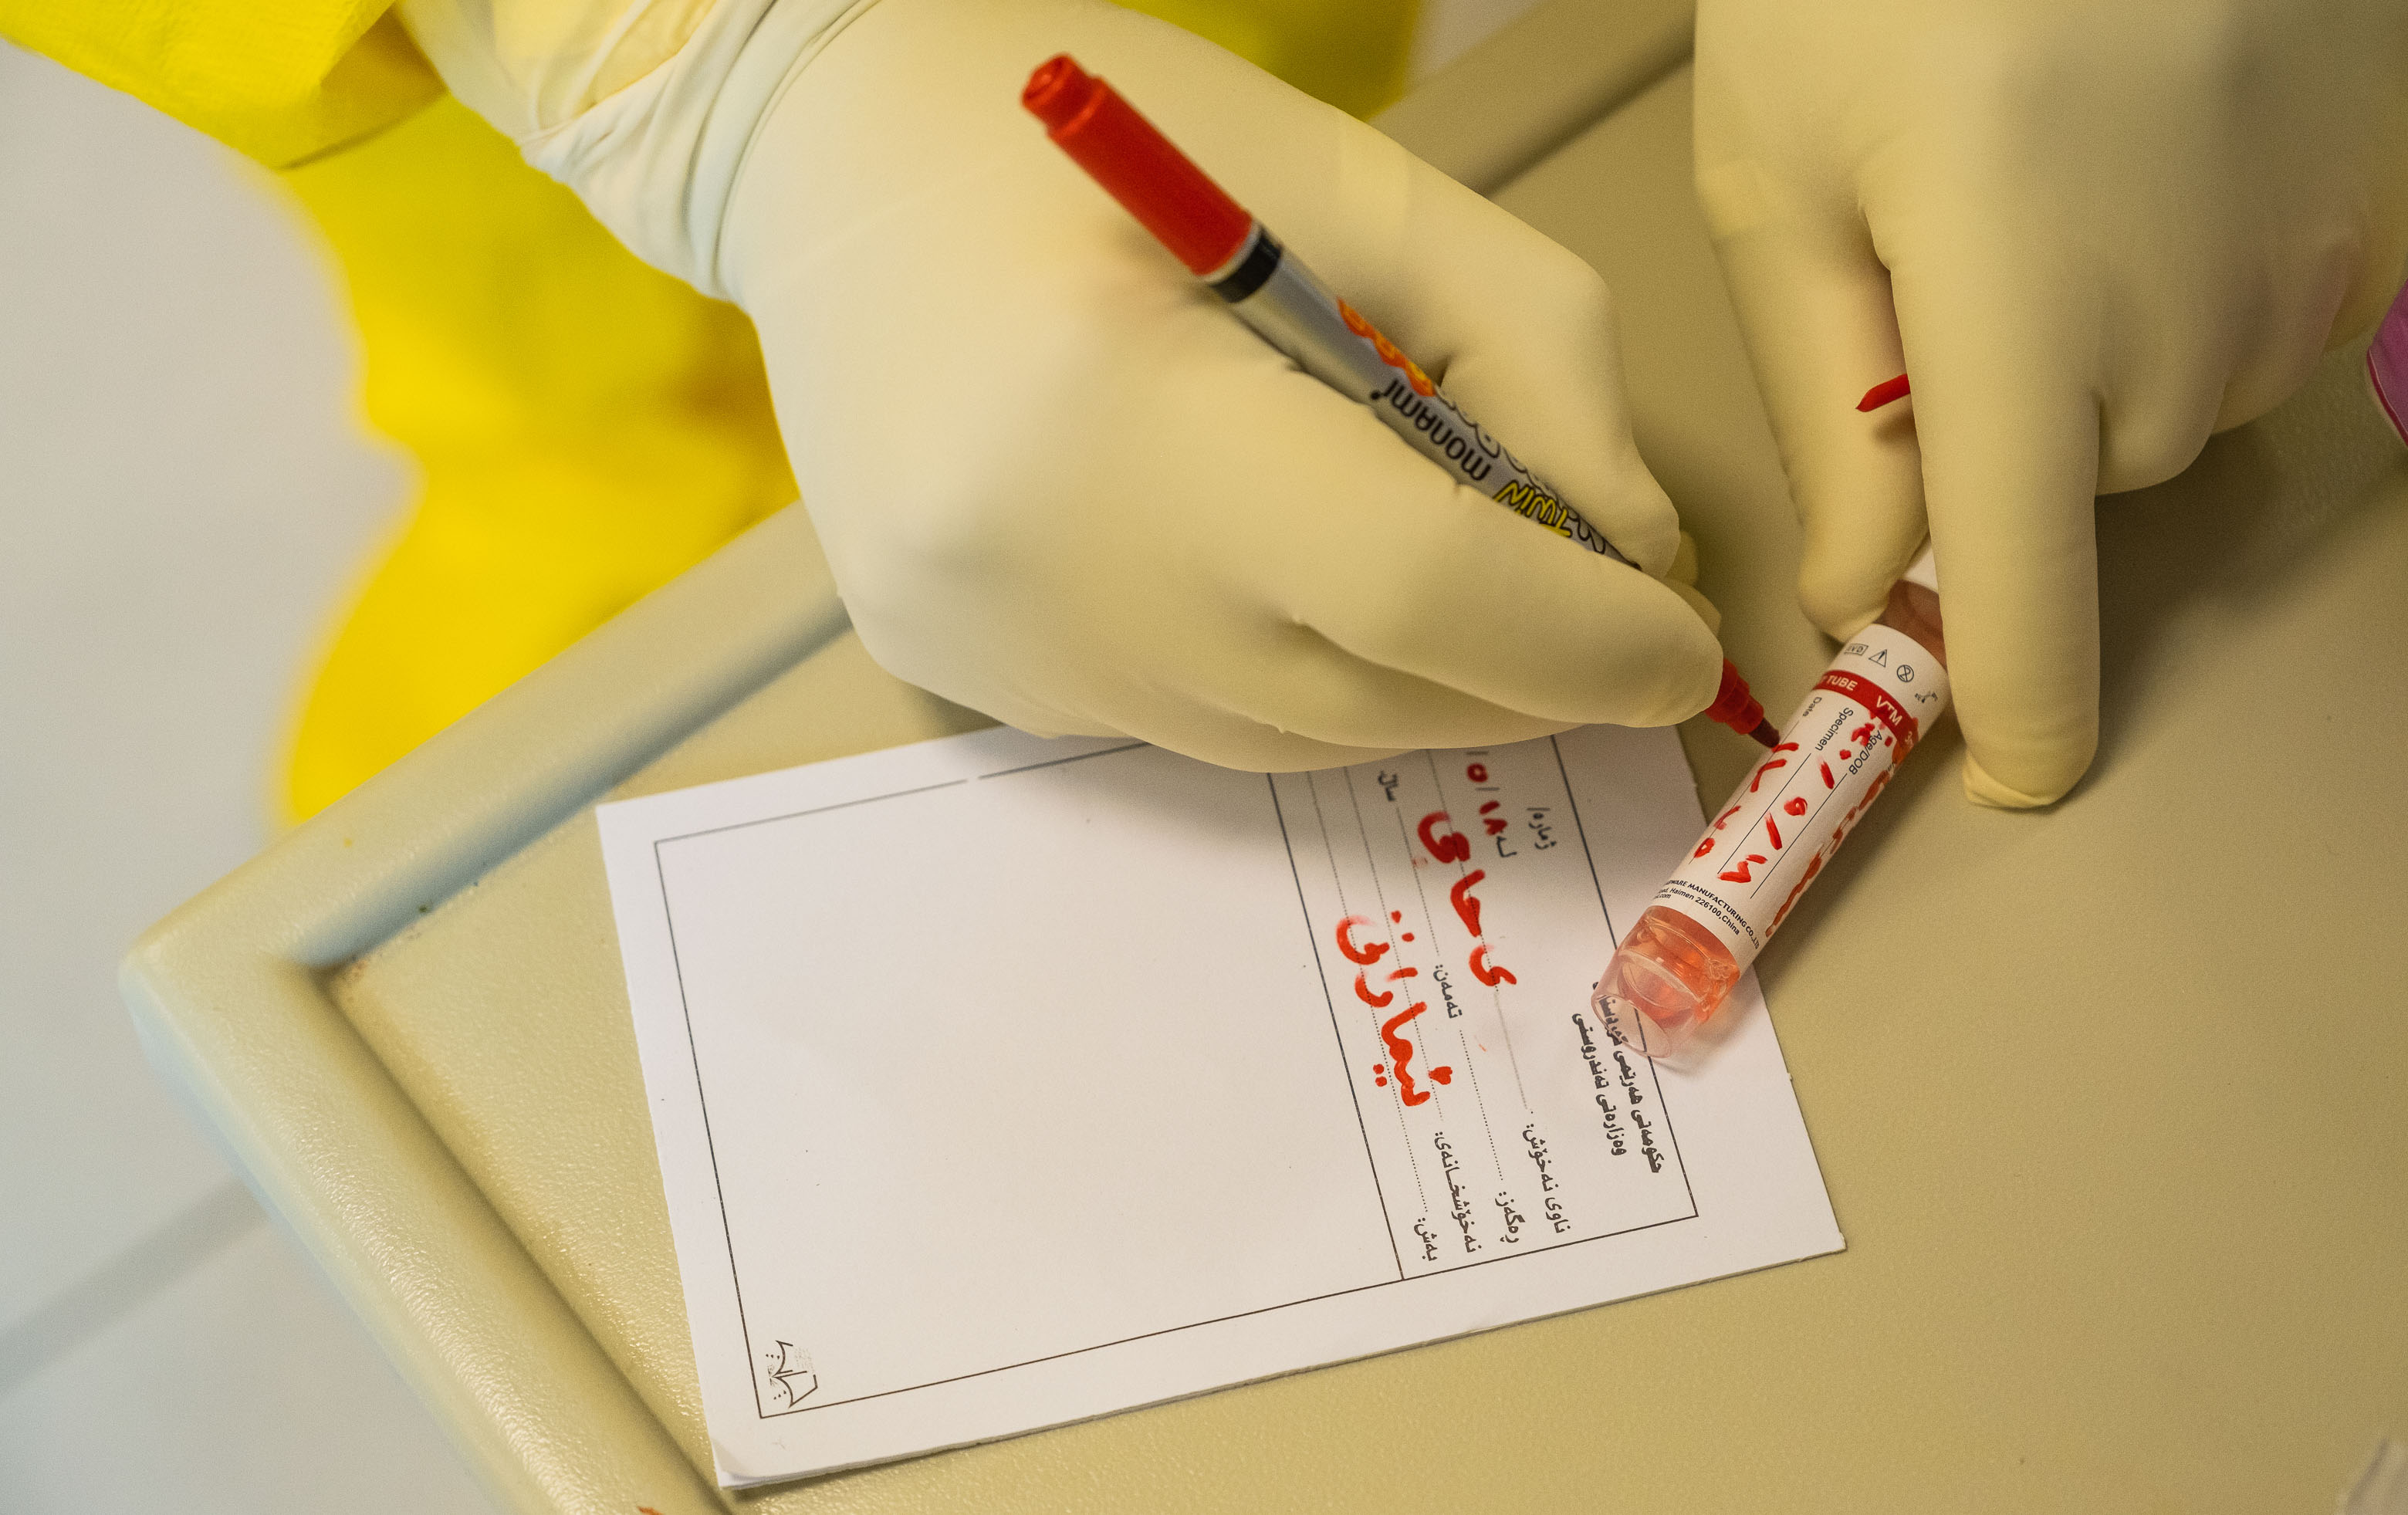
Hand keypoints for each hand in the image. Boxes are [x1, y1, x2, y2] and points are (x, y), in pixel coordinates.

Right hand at [402, 0, 1721, 768]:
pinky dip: (1287, 676)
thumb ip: (1535, 364)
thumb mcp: (1361, 189)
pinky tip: (1285, 575)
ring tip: (1448, 581)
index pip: (1411, 588)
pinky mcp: (962, 677)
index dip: (1582, 637)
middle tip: (1600, 619)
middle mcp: (1040, 571)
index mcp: (1127, 406)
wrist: (828, 153)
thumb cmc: (1109, 127)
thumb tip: (1634, 563)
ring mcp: (986, 649)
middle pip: (1365, 695)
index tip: (1680, 649)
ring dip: (1410, 684)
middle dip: (1524, 673)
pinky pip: (1189, 726)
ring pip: (1288, 740)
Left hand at [1694, 0, 2407, 803]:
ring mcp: (2309, 248)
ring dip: (2093, 348)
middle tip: (1936, 256)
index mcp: (2016, 304)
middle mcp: (2189, 304)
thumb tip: (1857, 583)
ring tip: (2035, 171)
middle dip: (2000, 426)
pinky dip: (2188, 285)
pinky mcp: (2380, 195)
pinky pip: (2262, 320)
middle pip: (2080, 481)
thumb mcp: (1780, 176)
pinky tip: (2142, 158)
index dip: (2021, 694)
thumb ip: (1821, 401)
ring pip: (2170, 402)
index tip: (2018, 772)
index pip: (2028, 574)